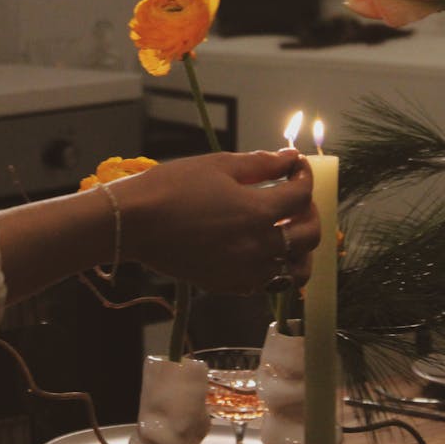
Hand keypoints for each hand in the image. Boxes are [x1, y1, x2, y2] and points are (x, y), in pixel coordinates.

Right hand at [117, 149, 319, 294]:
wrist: (134, 223)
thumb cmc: (172, 187)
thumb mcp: (218, 165)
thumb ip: (261, 163)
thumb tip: (290, 158)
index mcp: (258, 211)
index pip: (301, 195)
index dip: (304, 176)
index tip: (297, 168)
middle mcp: (258, 246)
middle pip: (309, 236)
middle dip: (310, 212)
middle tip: (297, 199)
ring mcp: (245, 270)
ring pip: (295, 269)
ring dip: (300, 249)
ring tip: (288, 232)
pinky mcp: (229, 285)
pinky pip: (267, 283)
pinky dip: (275, 268)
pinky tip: (262, 251)